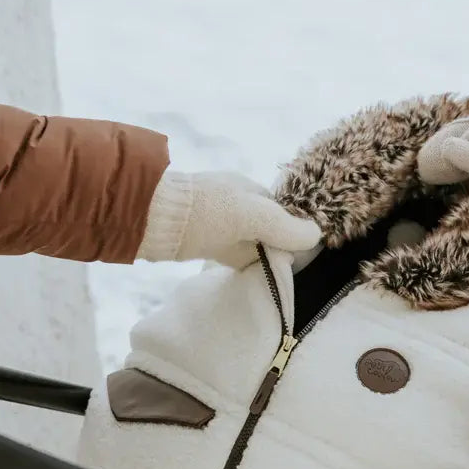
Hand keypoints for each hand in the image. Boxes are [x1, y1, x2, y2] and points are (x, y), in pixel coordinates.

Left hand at [138, 170, 320, 267]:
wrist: (152, 218)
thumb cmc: (205, 212)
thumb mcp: (251, 216)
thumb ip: (283, 226)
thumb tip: (316, 236)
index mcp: (250, 190)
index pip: (282, 214)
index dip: (292, 233)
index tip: (298, 255)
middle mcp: (237, 203)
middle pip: (268, 229)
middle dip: (276, 247)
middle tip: (284, 271)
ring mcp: (219, 221)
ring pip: (251, 242)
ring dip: (259, 257)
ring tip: (270, 277)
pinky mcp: (204, 239)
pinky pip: (232, 252)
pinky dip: (242, 262)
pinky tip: (247, 275)